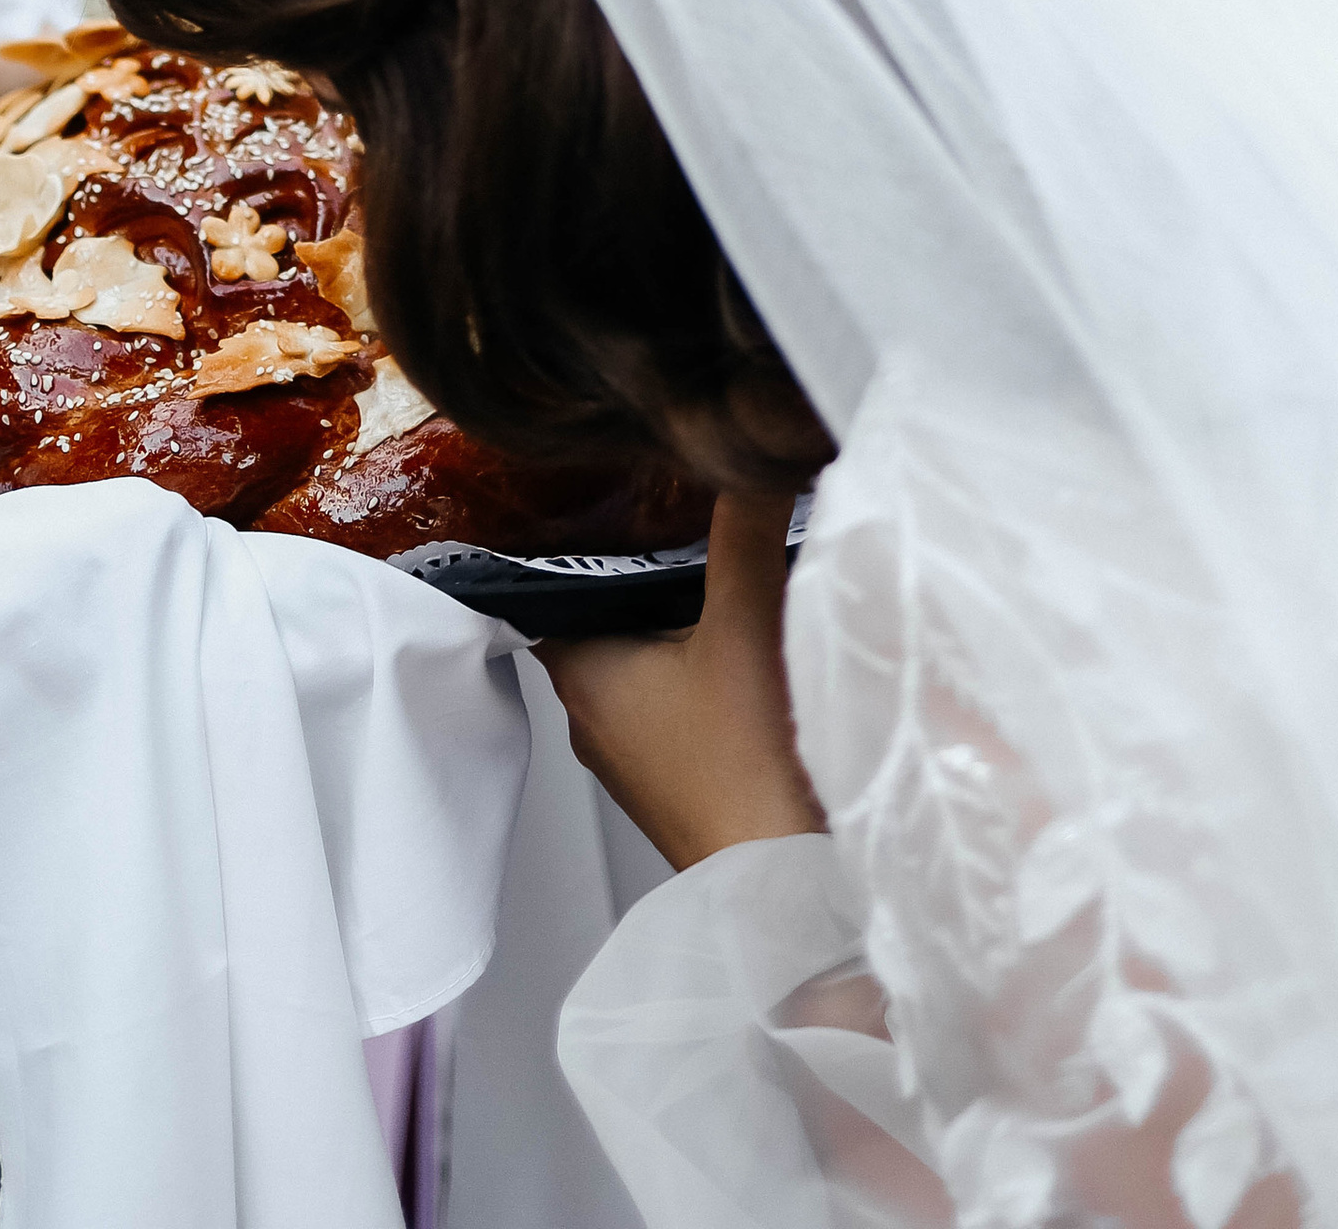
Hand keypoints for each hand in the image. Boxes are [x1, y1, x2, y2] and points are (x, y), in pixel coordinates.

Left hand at [540, 492, 824, 871]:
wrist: (789, 885)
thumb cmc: (746, 763)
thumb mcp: (745, 624)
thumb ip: (744, 529)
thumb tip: (751, 452)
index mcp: (581, 672)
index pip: (548, 582)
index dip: (570, 532)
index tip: (599, 482)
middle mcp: (592, 715)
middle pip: (602, 613)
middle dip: (638, 563)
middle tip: (672, 498)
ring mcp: (634, 753)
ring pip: (640, 655)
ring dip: (673, 612)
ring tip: (715, 551)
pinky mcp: (677, 776)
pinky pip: (673, 694)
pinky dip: (697, 658)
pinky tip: (743, 632)